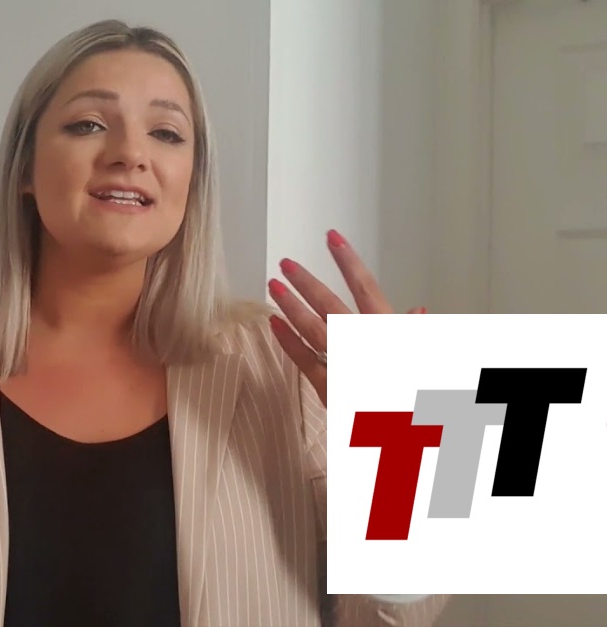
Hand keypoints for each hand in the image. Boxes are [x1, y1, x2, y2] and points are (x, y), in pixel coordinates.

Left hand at [267, 229, 424, 406]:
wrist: (411, 437)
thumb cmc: (420, 397)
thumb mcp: (427, 359)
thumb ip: (418, 334)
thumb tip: (418, 310)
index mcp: (389, 331)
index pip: (366, 287)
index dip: (348, 261)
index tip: (333, 238)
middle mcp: (363, 343)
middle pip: (330, 304)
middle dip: (307, 281)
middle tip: (286, 263)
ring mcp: (343, 363)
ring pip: (311, 328)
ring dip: (291, 305)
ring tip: (273, 286)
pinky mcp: (329, 386)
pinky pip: (303, 360)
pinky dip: (287, 341)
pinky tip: (273, 323)